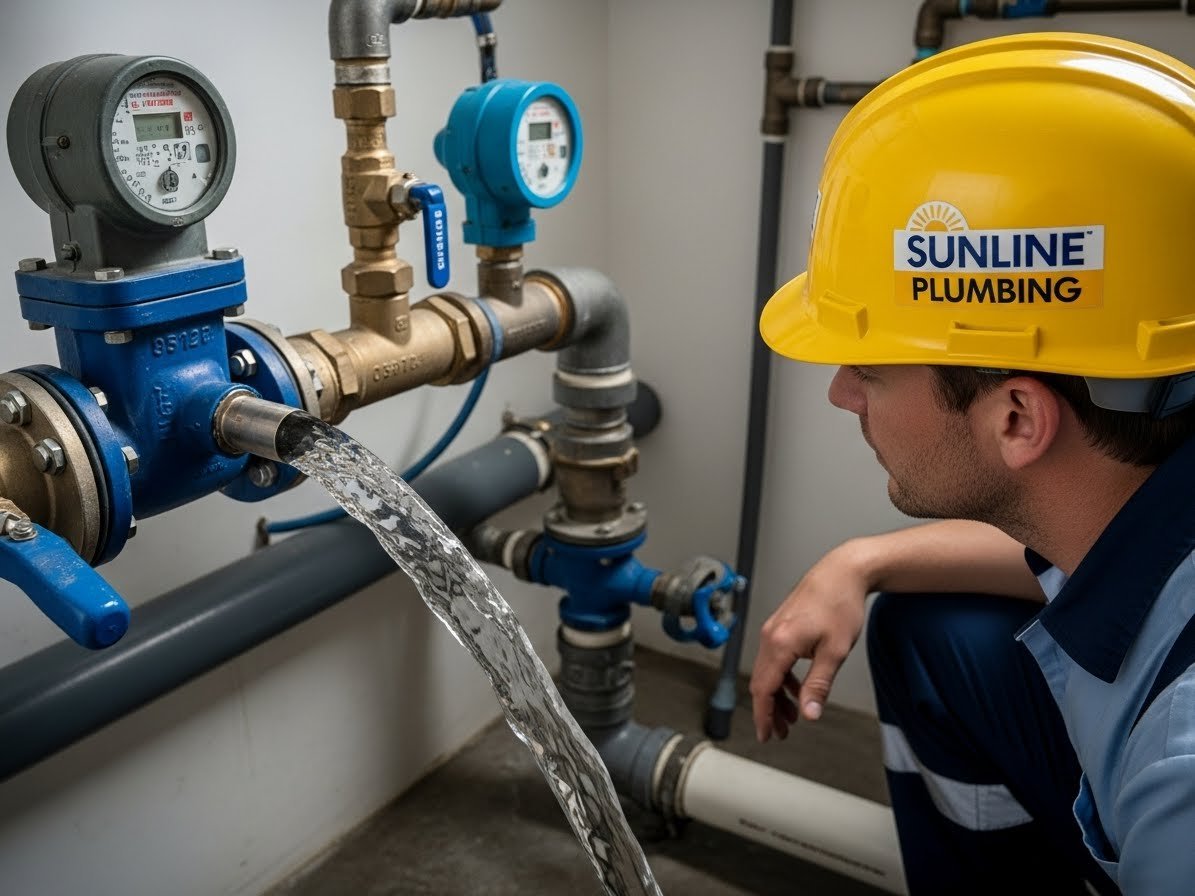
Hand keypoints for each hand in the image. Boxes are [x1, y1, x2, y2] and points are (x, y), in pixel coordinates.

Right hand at [749, 540, 869, 741]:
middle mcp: (770, 636)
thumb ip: (818, 685)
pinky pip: (775, 659)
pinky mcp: (781, 625)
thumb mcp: (835, 651)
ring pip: (768, 672)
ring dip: (778, 696)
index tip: (767, 735)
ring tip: (793, 715)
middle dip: (770, 710)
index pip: (763, 689)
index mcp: (780, 644)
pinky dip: (783, 678)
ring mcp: (773, 629)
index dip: (763, 716)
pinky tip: (799, 688)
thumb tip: (809, 713)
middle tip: (781, 732)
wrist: (842, 571)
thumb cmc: (840, 604)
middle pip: (762, 683)